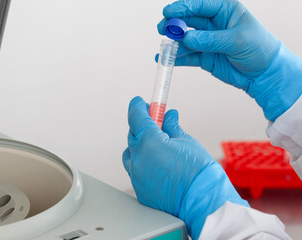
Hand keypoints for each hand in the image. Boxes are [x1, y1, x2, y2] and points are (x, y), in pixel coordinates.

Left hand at [123, 96, 248, 238]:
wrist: (203, 204)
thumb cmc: (200, 174)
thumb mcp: (187, 142)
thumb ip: (172, 127)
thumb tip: (168, 117)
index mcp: (150, 142)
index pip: (136, 117)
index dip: (137, 107)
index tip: (139, 102)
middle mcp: (138, 159)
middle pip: (133, 134)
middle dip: (142, 125)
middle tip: (155, 121)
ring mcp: (137, 175)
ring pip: (131, 153)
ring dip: (139, 144)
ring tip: (156, 144)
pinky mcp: (139, 188)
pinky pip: (135, 169)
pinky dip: (142, 161)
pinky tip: (156, 162)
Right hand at [158, 0, 301, 121]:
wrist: (263, 74)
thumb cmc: (259, 49)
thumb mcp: (237, 40)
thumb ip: (211, 39)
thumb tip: (187, 37)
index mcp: (224, 10)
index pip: (200, 5)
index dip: (183, 7)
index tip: (168, 11)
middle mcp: (213, 24)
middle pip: (188, 20)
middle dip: (174, 24)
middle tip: (163, 29)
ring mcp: (207, 41)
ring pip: (185, 39)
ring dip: (173, 43)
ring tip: (164, 48)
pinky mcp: (204, 57)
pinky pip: (187, 55)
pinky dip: (176, 58)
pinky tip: (165, 59)